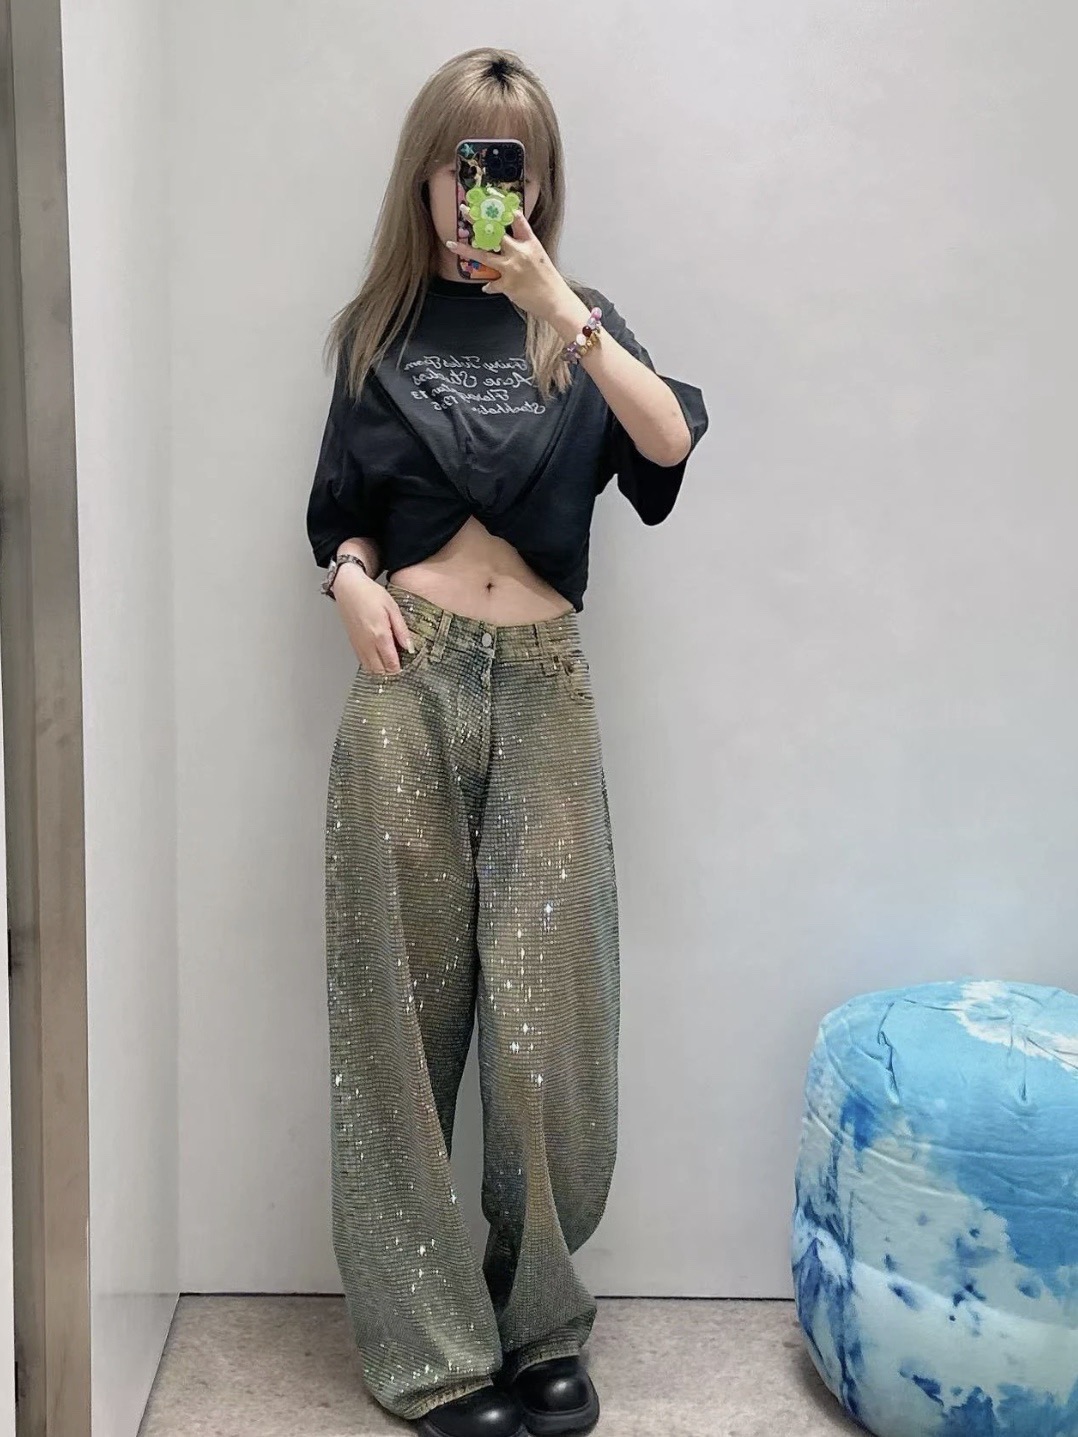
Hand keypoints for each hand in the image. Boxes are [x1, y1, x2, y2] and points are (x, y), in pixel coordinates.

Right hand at [333, 566, 414, 674]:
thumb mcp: (393, 608)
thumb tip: (410, 647)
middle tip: (400, 662)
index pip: (391, 664)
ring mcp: (359, 645)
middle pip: (381, 672)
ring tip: (390, 659)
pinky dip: (372, 664)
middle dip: (391, 671)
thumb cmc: (370, 594)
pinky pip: (363, 662)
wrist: (348, 588)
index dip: (401, 668)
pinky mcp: (353, 643)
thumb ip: (402, 630)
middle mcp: (367, 644)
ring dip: (381, 669)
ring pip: (370, 670)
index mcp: (380, 635)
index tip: (408, 663)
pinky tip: (379, 655)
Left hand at [446, 211, 580, 327]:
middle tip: (464, 211)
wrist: (555, 301)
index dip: (503, 209)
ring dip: (465, 250)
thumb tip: (511, 246)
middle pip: (495, 232)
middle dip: (478, 220)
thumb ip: (524, 248)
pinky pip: (491, 283)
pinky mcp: (506, 284)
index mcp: (530, 243)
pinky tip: (486, 287)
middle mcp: (519, 252)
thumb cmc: (549, 281)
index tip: (491, 200)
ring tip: (451, 244)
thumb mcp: (540, 257)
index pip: (516, 220)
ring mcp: (511, 268)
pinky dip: (489, 285)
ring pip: (483, 256)